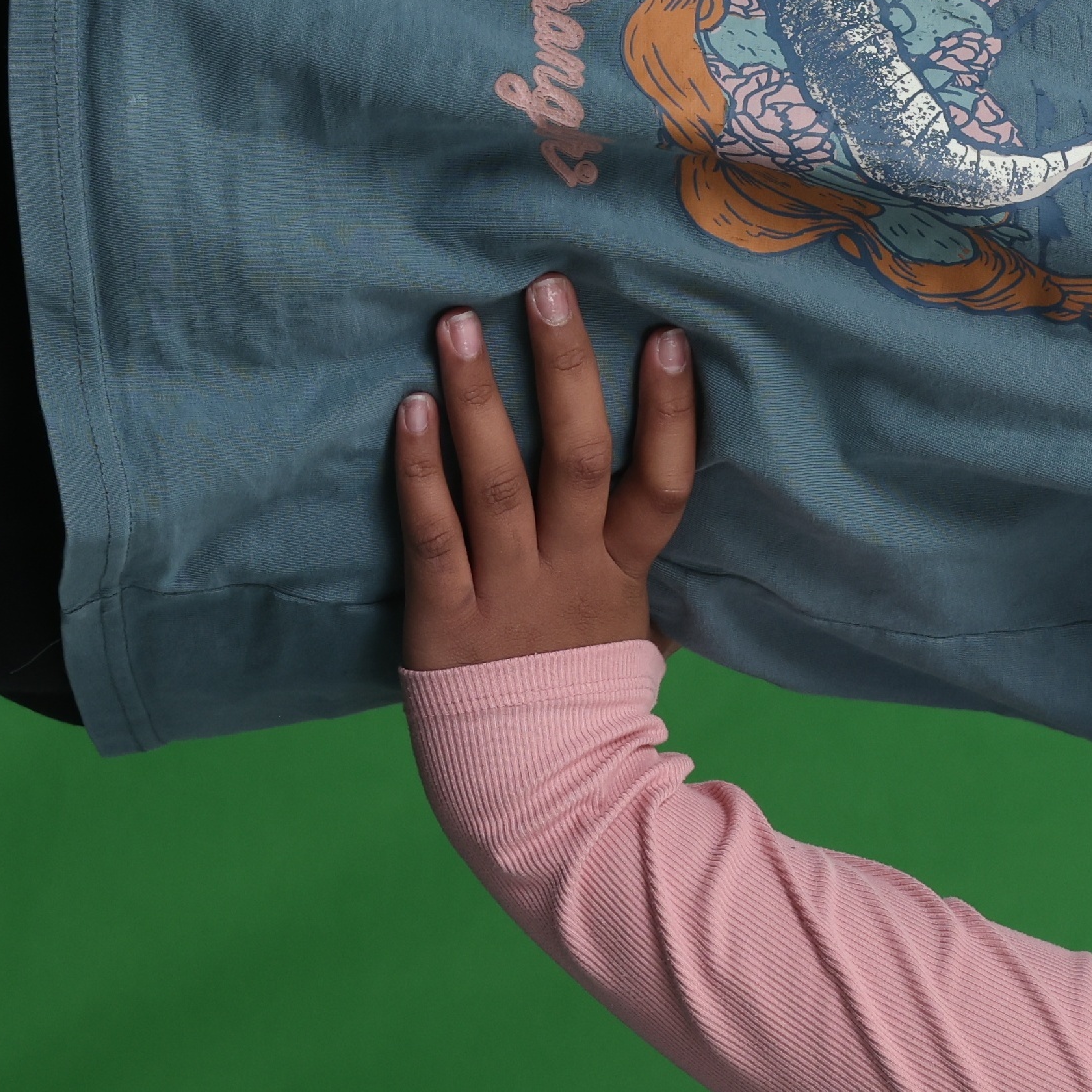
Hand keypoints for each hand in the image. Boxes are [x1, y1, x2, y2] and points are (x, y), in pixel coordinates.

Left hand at [394, 277, 695, 669]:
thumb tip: (680, 515)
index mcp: (625, 574)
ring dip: (480, 395)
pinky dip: (422, 469)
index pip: (664, 484)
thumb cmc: (590, 708)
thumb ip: (647, 571)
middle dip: (565, 368)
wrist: (546, 804)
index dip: (670, 410)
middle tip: (545, 287)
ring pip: (500, 480)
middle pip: (579, 457)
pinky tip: (410, 409)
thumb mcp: (639, 635)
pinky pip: (435, 533)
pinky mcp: (447, 621)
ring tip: (458, 321)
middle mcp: (572, 574)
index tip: (667, 335)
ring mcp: (510, 595)